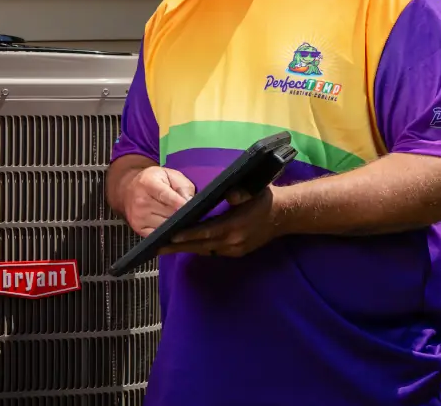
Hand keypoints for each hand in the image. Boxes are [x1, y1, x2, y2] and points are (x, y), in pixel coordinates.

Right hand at [121, 166, 195, 237]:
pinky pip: (159, 235)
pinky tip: (167, 222)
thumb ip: (183, 186)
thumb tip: (190, 202)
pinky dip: (166, 232)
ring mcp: (139, 217)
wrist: (129, 188)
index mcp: (148, 184)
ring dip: (174, 223)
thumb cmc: (153, 180)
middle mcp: (141, 201)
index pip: (167, 197)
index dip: (181, 204)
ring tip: (174, 214)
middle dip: (181, 213)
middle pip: (170, 213)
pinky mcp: (139, 229)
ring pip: (166, 226)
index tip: (192, 208)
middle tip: (185, 209)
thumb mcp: (169, 175)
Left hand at [159, 186, 286, 257]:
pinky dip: (199, 248)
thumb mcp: (253, 190)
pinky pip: (213, 251)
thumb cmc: (264, 198)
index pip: (206, 232)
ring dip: (186, 249)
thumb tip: (229, 194)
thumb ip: (240, 193)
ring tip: (165, 247)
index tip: (170, 236)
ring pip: (205, 250)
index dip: (187, 235)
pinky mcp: (237, 252)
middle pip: (200, 246)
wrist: (284, 215)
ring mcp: (235, 249)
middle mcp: (233, 241)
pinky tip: (186, 245)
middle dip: (178, 247)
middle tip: (156, 247)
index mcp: (235, 225)